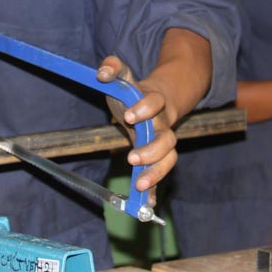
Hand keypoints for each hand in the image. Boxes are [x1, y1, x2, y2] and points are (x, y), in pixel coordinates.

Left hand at [97, 55, 176, 196]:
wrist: (156, 102)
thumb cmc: (134, 92)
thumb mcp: (123, 77)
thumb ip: (112, 68)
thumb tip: (102, 73)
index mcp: (154, 102)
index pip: (156, 103)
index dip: (144, 109)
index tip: (128, 116)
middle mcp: (163, 125)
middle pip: (167, 139)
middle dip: (152, 150)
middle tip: (132, 157)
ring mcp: (163, 144)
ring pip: (169, 159)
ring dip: (156, 172)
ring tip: (139, 183)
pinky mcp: (157, 159)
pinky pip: (160, 176)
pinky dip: (155, 190)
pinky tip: (147, 204)